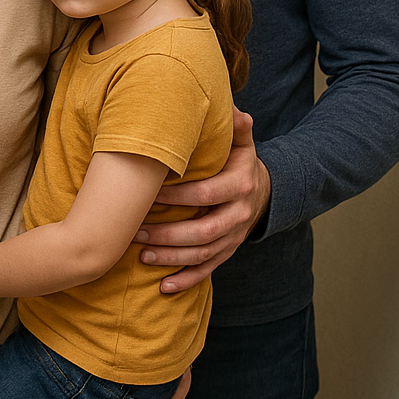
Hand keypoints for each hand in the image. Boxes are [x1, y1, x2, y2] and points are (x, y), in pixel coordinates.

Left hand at [138, 109, 269, 293]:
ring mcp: (233, 237)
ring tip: (141, 256)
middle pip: (202, 231)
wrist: (262, 191)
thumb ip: (236, 127)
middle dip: (168, 235)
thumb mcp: (241, 143)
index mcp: (238, 187)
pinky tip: (164, 288)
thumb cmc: (238, 163)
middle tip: (136, 233)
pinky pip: (208, 271)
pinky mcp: (227, 252)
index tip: (148, 195)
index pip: (206, 194)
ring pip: (203, 255)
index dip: (178, 197)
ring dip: (171, 259)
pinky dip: (187, 281)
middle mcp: (238, 216)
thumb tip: (236, 110)